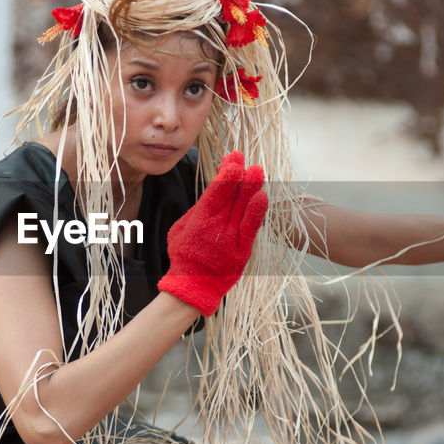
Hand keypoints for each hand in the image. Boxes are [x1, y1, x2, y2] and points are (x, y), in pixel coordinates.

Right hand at [158, 152, 269, 314]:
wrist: (193, 286)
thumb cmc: (185, 255)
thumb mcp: (181, 229)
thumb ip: (197, 209)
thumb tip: (212, 190)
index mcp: (199, 221)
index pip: (215, 191)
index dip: (226, 173)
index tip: (232, 159)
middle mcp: (216, 228)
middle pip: (230, 195)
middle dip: (238, 174)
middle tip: (243, 157)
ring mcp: (231, 239)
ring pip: (243, 208)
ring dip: (251, 187)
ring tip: (257, 170)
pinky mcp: (242, 250)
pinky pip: (252, 228)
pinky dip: (257, 212)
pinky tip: (262, 197)